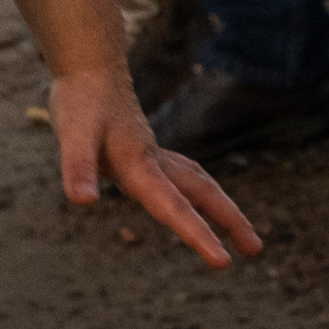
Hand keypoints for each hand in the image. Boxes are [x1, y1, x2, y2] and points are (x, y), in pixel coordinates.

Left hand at [49, 68, 262, 269]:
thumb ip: (79, 169)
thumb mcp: (72, 135)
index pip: (173, 207)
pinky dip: (197, 192)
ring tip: (242, 233)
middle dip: (231, 221)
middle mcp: (153, 161)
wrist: (89, 66)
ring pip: (198, 182)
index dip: (198, 235)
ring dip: (221, 207)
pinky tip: (194, 201)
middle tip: (257, 250)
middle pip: (202, 192)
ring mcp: (153, 155)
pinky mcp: (145, 151)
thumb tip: (83, 203)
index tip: (224, 262)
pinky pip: (182, 176)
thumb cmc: (81, 101)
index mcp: (140, 165)